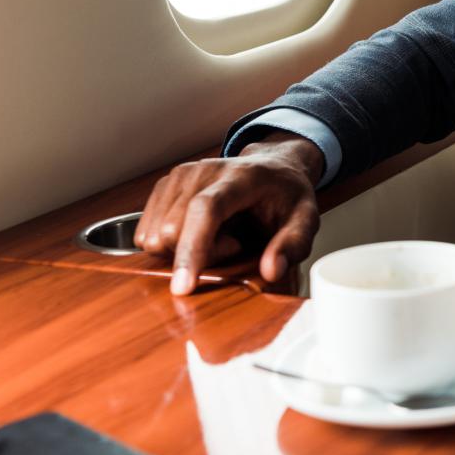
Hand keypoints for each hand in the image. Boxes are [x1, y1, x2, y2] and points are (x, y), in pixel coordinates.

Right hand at [134, 131, 323, 294]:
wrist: (274, 168)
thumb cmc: (287, 195)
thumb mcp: (306, 219)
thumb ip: (293, 244)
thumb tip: (271, 271)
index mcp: (241, 176)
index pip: (205, 209)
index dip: (191, 249)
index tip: (183, 287)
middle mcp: (204, 170)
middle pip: (172, 230)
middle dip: (200, 254)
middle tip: (234, 244)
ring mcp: (180, 175)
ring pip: (156, 235)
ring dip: (184, 249)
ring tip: (220, 235)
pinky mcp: (166, 184)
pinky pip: (148, 233)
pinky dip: (173, 242)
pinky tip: (202, 231)